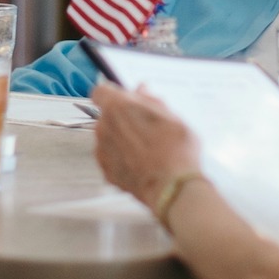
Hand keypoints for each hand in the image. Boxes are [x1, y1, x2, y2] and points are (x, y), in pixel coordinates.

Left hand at [91, 82, 200, 209]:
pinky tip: (143, 163)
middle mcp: (104, 127)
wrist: (172, 187)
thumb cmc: (176, 149)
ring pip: (109, 137)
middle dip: (124, 118)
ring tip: (149, 149)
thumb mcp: (173, 117)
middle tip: (149, 126)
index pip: (102, 90)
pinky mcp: (106, 171)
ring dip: (123, 139)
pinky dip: (123, 158)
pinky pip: (112, 157)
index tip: (129, 100)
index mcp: (119, 107)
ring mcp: (102, 151)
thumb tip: (142, 90)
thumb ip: (152, 101)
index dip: (115, 94)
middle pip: (108, 115)